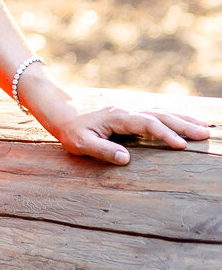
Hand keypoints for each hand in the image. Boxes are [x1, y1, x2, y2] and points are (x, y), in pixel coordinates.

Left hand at [52, 105, 210, 164]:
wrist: (64, 114)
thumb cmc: (72, 132)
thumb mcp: (80, 144)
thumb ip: (102, 150)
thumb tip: (125, 159)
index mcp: (118, 116)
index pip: (147, 124)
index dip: (164, 134)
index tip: (181, 145)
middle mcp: (128, 110)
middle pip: (160, 115)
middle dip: (183, 125)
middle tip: (204, 134)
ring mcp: (131, 110)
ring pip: (162, 112)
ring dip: (183, 120)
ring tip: (204, 128)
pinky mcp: (132, 114)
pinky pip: (157, 114)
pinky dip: (174, 117)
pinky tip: (186, 122)